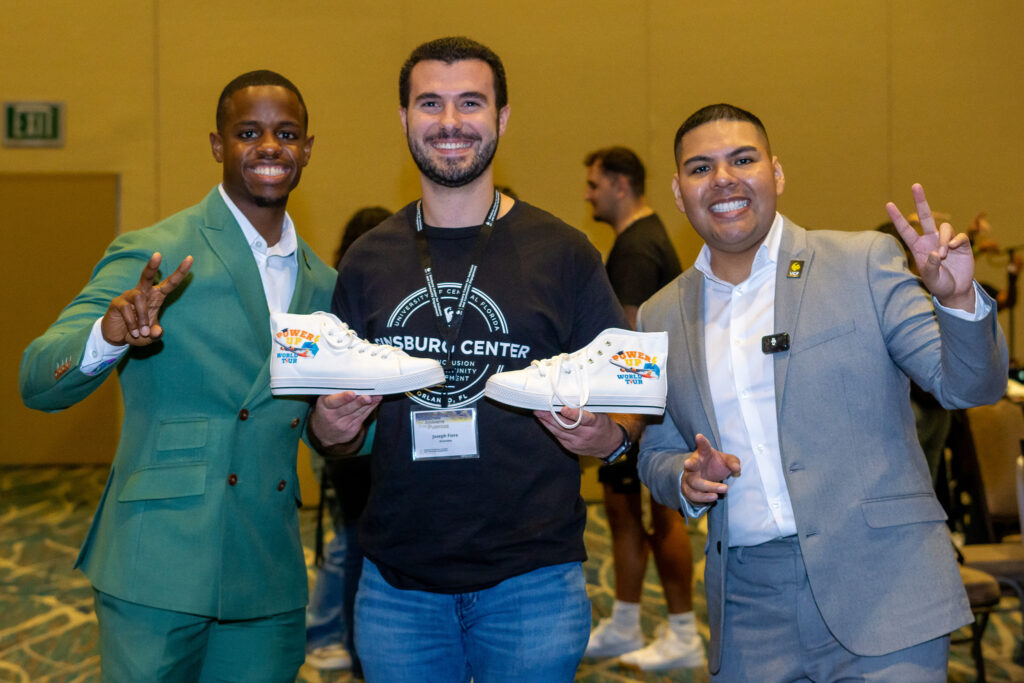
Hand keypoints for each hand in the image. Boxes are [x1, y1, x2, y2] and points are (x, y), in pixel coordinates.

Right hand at [101, 252, 192, 344]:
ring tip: (141, 332)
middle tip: (158, 254)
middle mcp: (143, 293)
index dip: (180, 272)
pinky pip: (127, 309)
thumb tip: (157, 332)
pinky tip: (133, 332)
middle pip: (147, 276)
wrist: (118, 338)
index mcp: (156, 297)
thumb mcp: (150, 336)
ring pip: (139, 298)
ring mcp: (128, 296)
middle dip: (152, 266)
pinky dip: (132, 323)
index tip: (190, 258)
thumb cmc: (139, 333)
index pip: (170, 283)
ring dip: (142, 318)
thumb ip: (156, 334)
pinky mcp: (117, 302)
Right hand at [309, 391, 381, 453]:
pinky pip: (363, 416)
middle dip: (359, 402)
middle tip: (368, 397)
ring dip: (368, 404)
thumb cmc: (328, 410)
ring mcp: (342, 424)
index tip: (352, 394)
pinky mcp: (351, 429)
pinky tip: (376, 400)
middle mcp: (331, 416)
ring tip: (376, 396)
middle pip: (347, 408)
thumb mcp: (326, 401)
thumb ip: (337, 392)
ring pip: (357, 412)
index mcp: (324, 405)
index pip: (333, 401)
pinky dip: (371, 407)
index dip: (343, 398)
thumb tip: (354, 380)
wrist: (326, 433)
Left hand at [534, 408, 622, 457]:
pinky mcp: (571, 447)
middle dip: (550, 416)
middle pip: (565, 425)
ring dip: (546, 422)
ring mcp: (577, 442)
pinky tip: (544, 421)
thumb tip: (571, 396)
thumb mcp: (601, 414)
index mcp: (595, 424)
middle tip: (539, 407)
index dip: (572, 414)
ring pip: (558, 431)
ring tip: (538, 413)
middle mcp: (585, 434)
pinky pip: (558, 436)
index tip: (563, 408)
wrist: (609, 445)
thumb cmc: (604, 426)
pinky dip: (550, 428)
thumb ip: (588, 407)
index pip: (583, 418)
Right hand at [680, 434, 740, 504]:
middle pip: (690, 465)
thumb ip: (733, 463)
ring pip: (694, 483)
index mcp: (703, 454)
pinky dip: (703, 498)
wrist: (707, 477)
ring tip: (724, 489)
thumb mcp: (727, 461)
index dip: (701, 442)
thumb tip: (737, 469)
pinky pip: (692, 495)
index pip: (703, 447)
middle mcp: (694, 464)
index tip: (699, 436)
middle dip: (689, 464)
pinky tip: (714, 497)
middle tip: (688, 463)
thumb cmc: (717, 465)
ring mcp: (689, 477)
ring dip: (708, 487)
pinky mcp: (688, 489)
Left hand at [886, 184, 974, 311]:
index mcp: (918, 247)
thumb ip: (930, 267)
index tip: (888, 204)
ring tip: (943, 255)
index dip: (897, 217)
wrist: (956, 290)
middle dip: (920, 201)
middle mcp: (930, 240)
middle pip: (925, 216)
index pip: (905, 229)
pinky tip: (954, 248)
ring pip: (944, 228)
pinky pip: (958, 236)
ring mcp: (945, 240)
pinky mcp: (960, 244)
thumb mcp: (931, 278)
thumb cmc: (939, 284)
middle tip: (915, 185)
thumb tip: (935, 253)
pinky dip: (956, 241)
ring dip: (943, 240)